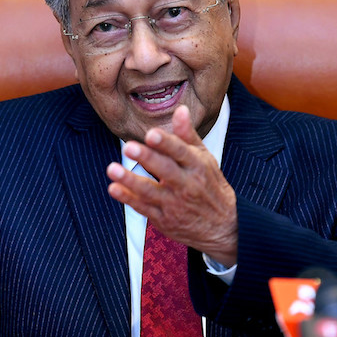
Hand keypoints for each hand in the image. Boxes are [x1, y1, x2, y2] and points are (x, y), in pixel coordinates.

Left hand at [106, 105, 237, 265]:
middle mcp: (187, 185)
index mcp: (198, 166)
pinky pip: (144, 209)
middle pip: (166, 170)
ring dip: (130, 180)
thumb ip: (187, 136)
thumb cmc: (211, 187)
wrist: (224, 227)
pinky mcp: (165, 220)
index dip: (167, 143)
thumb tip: (180, 109)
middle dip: (147, 158)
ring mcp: (175, 204)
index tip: (152, 134)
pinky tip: (114, 188)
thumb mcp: (205, 159)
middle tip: (128, 146)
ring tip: (112, 168)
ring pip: (150, 191)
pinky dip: (128, 199)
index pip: (182, 152)